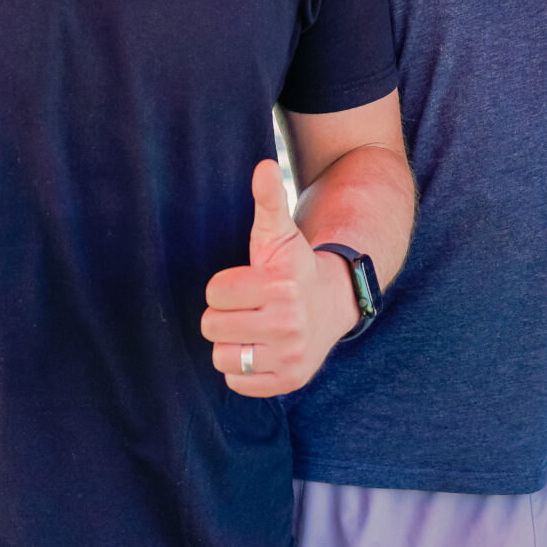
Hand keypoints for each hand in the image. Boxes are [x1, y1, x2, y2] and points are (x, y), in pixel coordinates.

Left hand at [200, 159, 355, 397]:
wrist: (334, 301)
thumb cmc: (293, 266)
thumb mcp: (279, 232)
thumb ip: (268, 199)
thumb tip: (263, 164)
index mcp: (280, 286)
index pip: (215, 292)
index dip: (226, 286)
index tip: (248, 283)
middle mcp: (289, 323)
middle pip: (212, 325)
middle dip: (225, 314)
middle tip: (249, 307)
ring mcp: (291, 355)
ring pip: (222, 356)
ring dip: (231, 343)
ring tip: (253, 329)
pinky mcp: (290, 380)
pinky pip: (237, 382)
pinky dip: (243, 369)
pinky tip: (261, 349)